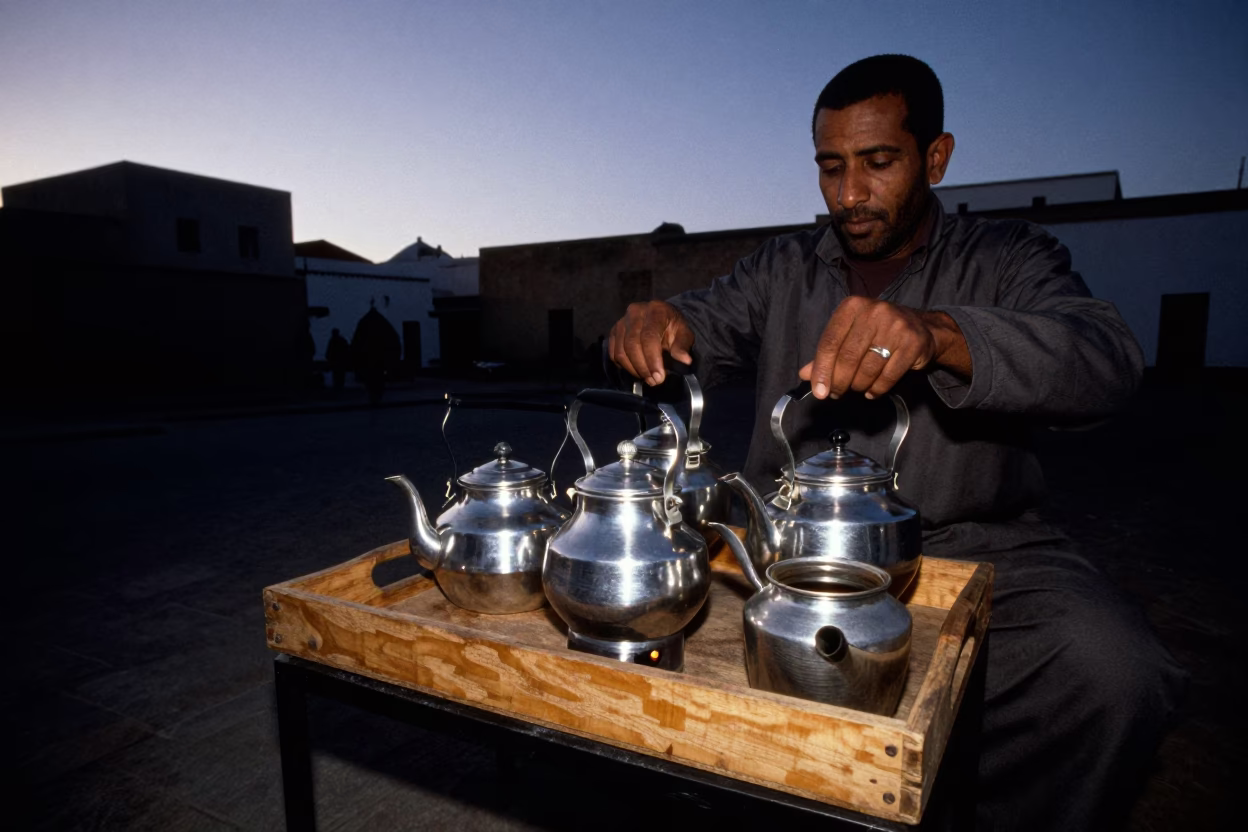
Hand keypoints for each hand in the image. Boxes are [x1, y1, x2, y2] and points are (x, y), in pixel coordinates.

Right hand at [608, 300, 694, 385]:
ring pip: (621, 351)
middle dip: (643, 367)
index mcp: (655, 310)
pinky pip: (613, 353)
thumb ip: (682, 346)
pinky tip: (636, 370)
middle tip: (654, 381)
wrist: (662, 317)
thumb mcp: (684, 334)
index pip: (649, 337)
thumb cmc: (674, 327)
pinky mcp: (614, 331)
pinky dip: (623, 366)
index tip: (659, 377)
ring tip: (647, 377)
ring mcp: (621, 322)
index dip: (652, 359)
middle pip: (632, 345)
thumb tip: (685, 360)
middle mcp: (635, 312)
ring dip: (633, 369)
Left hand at [799, 297, 966, 398]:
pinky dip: (876, 389)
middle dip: (839, 382)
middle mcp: (874, 312)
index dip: (822, 370)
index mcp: (852, 306)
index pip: (830, 342)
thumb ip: (828, 353)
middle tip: (837, 393)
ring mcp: (896, 326)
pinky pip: (888, 376)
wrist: (923, 328)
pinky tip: (872, 391)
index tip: (818, 391)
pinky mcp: (913, 343)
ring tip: (857, 388)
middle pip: (848, 357)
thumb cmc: (879, 332)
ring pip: (868, 369)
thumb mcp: (851, 335)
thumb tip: (806, 375)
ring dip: (858, 386)